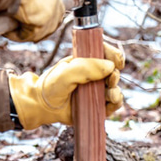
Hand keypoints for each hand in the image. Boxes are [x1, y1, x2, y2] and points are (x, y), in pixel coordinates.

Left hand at [8, 43, 124, 128]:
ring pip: (114, 89)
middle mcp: (92, 76)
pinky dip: (116, 103)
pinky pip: (112, 104)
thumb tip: (110, 67)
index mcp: (85, 62)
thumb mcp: (66, 72)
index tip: (118, 61)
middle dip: (115, 75)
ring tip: (110, 94)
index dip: (115, 55)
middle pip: (113, 72)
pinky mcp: (95, 106)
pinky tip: (111, 101)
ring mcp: (94, 91)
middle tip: (110, 79)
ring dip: (116, 90)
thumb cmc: (50, 86)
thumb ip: (86, 68)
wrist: (41, 106)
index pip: (105, 53)